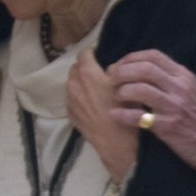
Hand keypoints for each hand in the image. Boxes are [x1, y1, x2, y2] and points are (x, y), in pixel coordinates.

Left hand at [66, 49, 136, 183]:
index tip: (99, 56)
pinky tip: (90, 102)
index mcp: (88, 73)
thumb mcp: (125, 85)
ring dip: (80, 81)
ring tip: (94, 88)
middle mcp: (74, 84)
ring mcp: (70, 100)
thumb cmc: (125, 111)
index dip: (92, 52)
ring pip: (71, 83)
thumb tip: (108, 67)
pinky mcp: (70, 113)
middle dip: (85, 67)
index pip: (84, 53)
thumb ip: (114, 70)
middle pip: (75, 67)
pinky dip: (78, 96)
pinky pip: (71, 98)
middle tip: (98, 72)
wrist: (116, 143)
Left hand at [109, 50, 195, 175]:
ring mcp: (174, 106)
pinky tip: (114, 115)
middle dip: (122, 72)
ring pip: (140, 89)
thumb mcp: (190, 89)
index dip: (131, 57)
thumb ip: (170, 78)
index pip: (153, 56)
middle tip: (111, 80)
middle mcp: (179, 87)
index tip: (118, 66)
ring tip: (116, 97)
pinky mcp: (168, 126)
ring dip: (122, 91)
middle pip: (144, 69)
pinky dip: (123, 114)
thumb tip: (141, 69)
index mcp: (183, 76)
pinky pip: (140, 117)